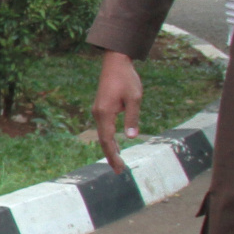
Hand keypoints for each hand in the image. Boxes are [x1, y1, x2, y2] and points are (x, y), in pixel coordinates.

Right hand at [92, 50, 143, 172]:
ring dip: (110, 149)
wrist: (116, 62)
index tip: (120, 168)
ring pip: (103, 135)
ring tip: (119, 161)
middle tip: (120, 171)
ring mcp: (98, 111)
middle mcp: (98, 114)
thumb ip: (132, 118)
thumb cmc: (126, 78)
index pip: (107, 140)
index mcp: (105, 113)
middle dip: (111, 156)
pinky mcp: (101, 108)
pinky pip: (104, 128)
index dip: (113, 156)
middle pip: (103, 140)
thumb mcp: (134, 98)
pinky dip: (109, 139)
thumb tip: (131, 137)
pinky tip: (116, 145)